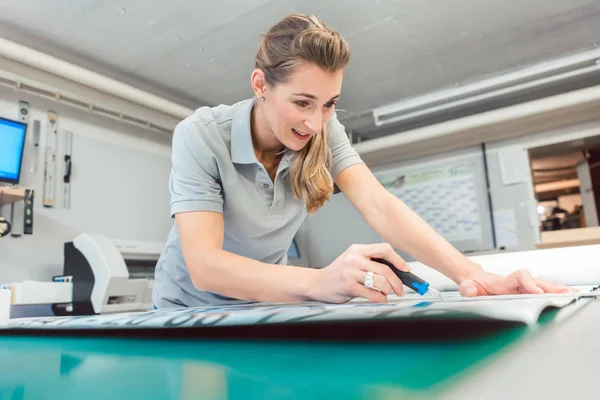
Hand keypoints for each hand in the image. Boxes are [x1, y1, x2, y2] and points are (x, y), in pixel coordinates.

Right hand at [308, 243, 409, 302]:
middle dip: (397, 282)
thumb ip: (370, 262)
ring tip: (387, 293)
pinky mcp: (348, 286)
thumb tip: (395, 270)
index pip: (384, 249)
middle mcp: (354, 259)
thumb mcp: (352, 260)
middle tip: (400, 289)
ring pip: (380, 281)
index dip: (398, 260)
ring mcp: (350, 272)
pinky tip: (379, 298)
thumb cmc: (337, 274)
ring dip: (389, 290)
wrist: (317, 283)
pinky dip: (380, 298)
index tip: (405, 269)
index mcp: (357, 249)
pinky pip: (372, 294)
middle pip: (385, 269)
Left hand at [459, 268, 574, 296]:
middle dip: (550, 287)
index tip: (537, 292)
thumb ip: (467, 289)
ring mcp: (521, 286)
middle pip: (536, 280)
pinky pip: (542, 289)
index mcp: (503, 282)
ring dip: (556, 288)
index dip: (529, 283)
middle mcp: (515, 282)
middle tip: (564, 293)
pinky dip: (555, 291)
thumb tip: (468, 290)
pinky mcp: (524, 290)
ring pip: (542, 284)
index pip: (520, 277)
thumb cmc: (472, 285)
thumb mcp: (466, 287)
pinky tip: (566, 294)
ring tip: (571, 293)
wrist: (474, 279)